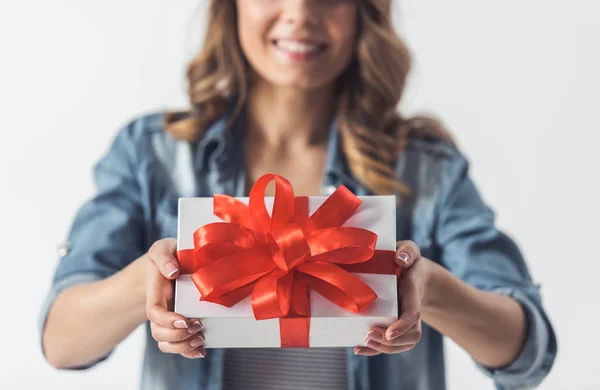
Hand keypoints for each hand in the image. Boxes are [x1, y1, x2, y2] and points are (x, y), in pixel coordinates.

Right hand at [146, 238, 205, 358]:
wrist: (173, 264)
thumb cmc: (169, 255)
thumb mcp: (163, 249)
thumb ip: (164, 256)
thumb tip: (173, 271)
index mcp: (155, 294)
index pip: (154, 313)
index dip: (167, 321)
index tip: (184, 320)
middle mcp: (161, 311)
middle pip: (159, 333)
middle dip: (178, 336)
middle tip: (198, 326)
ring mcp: (170, 320)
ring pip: (167, 344)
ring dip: (183, 347)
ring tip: (201, 339)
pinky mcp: (182, 324)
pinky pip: (180, 346)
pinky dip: (189, 352)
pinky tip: (201, 351)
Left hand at [354, 240, 427, 355]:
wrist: (414, 273)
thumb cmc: (408, 260)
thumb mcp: (409, 250)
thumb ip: (407, 251)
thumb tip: (400, 259)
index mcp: (414, 295)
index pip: (413, 315)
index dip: (402, 326)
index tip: (388, 332)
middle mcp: (411, 312)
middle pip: (409, 336)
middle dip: (390, 341)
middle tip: (369, 334)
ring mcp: (404, 321)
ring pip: (401, 344)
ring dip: (383, 348)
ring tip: (364, 342)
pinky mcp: (393, 325)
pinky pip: (389, 343)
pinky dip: (375, 350)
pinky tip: (358, 348)